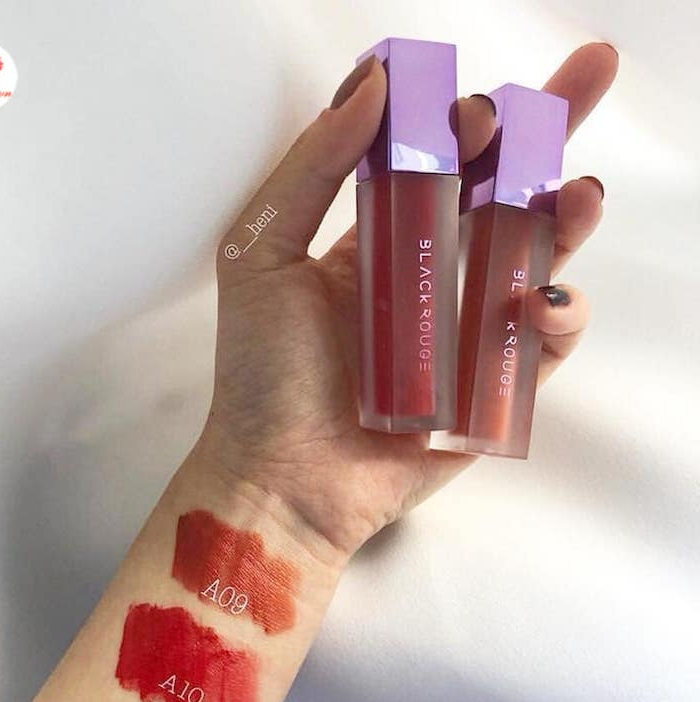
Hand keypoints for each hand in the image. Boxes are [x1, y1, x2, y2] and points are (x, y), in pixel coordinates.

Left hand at [191, 44, 617, 561]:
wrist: (283, 479)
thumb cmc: (263, 374)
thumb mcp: (261, 255)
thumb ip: (310, 169)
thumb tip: (373, 84)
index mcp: (374, 246)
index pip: (432, 169)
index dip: (462, 129)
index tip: (473, 111)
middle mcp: (424, 281)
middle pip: (495, 199)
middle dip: (539, 145)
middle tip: (575, 90)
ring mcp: (459, 333)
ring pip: (531, 262)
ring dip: (563, 220)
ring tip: (577, 194)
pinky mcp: (487, 388)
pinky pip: (540, 345)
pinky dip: (556, 318)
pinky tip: (542, 300)